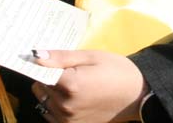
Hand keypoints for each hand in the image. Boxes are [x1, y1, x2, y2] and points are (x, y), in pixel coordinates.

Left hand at [31, 49, 146, 122]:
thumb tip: (35, 55)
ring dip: (50, 92)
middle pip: (40, 87)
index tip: (44, 58)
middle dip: (48, 77)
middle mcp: (66, 106)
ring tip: (71, 84)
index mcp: (71, 85)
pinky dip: (54, 105)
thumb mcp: (90, 56)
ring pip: (43, 101)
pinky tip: (70, 97)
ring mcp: (68, 120)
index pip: (41, 72)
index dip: (42, 64)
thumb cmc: (116, 70)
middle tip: (66, 70)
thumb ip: (61, 57)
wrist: (137, 95)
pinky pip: (50, 114)